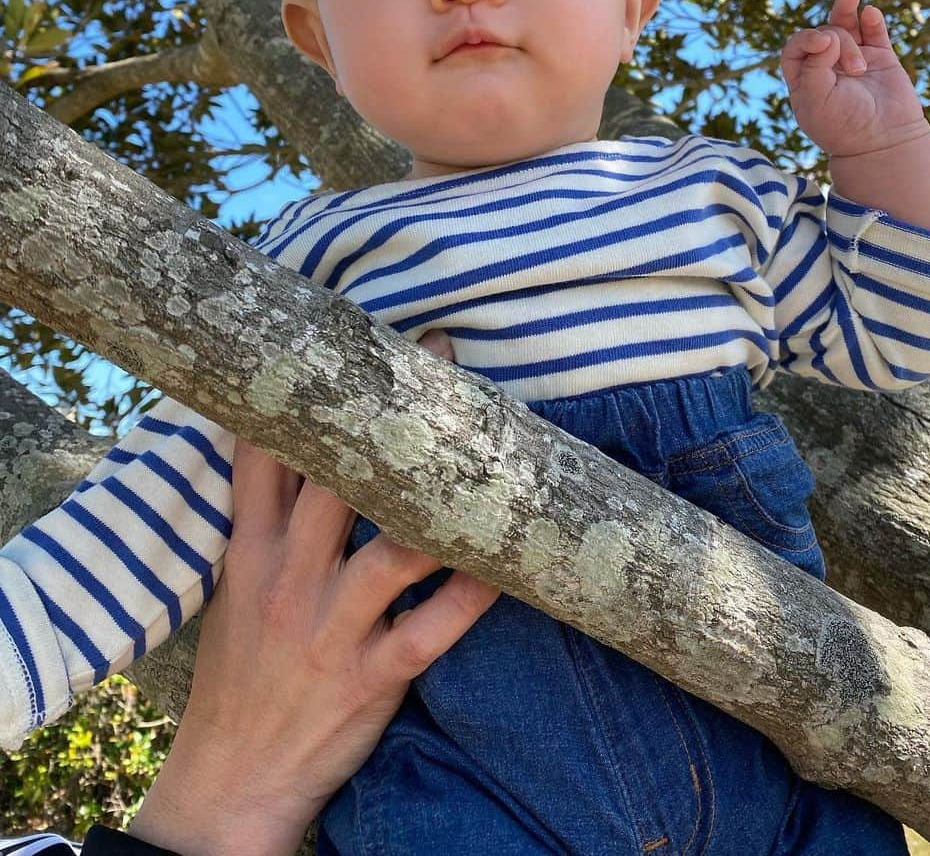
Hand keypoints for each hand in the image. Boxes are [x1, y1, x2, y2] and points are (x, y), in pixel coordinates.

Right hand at [129, 326, 496, 855]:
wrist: (231, 783)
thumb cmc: (241, 676)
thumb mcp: (237, 590)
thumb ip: (268, 521)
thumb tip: (297, 447)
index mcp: (253, 552)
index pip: (268, 457)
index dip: (306, 394)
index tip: (348, 332)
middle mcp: (289, 580)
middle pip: (339, 484)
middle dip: (389, 419)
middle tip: (441, 355)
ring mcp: (330, 629)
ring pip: (395, 551)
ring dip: (447, 502)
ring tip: (492, 446)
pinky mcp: (371, 677)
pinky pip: (432, 628)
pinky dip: (474, 593)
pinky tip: (513, 562)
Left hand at [780, 0, 929, 157]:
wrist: (884, 142)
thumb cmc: (843, 127)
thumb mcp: (816, 101)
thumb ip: (814, 67)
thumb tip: (826, 36)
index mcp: (805, 79)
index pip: (796, 47)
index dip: (806, 37)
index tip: (823, 41)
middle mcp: (827, 67)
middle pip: (824, 34)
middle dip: (838, 42)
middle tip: (854, 69)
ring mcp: (854, 60)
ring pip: (845, 25)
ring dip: (845, 11)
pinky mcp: (881, 58)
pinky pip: (873, 31)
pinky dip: (871, 19)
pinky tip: (869, 12)